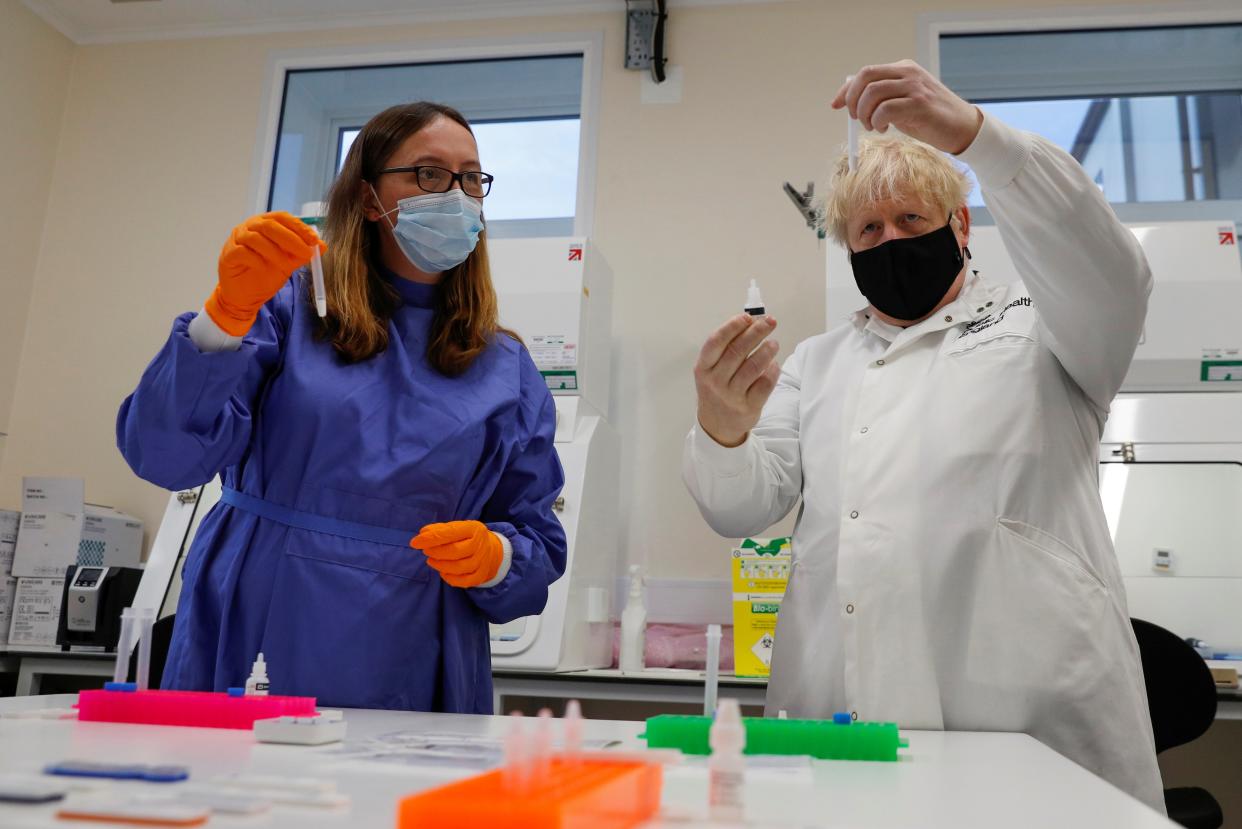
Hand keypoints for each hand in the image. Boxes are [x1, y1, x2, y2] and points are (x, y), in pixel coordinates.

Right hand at [205, 211, 325, 335]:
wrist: (246, 296)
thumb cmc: (265, 275)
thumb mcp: (288, 264)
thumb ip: (302, 254)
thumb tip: (322, 246)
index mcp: (265, 224)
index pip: (282, 218)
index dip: (299, 227)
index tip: (314, 240)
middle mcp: (249, 227)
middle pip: (270, 225)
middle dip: (291, 238)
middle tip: (306, 252)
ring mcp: (236, 240)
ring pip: (256, 237)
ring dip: (275, 252)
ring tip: (286, 266)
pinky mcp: (228, 255)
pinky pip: (242, 252)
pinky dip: (256, 259)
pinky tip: (263, 268)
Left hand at [411, 521, 503, 588]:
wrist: (492, 550)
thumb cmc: (468, 537)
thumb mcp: (457, 527)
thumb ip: (440, 530)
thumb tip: (423, 534)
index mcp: (474, 529)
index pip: (450, 533)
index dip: (431, 538)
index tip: (415, 542)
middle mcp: (480, 545)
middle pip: (454, 551)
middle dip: (435, 552)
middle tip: (425, 551)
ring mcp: (482, 561)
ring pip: (458, 567)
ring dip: (440, 565)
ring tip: (431, 560)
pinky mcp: (481, 575)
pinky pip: (463, 581)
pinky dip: (450, 578)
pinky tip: (442, 571)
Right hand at [694, 314, 779, 447]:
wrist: (716, 426)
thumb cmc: (716, 390)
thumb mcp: (711, 371)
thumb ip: (726, 349)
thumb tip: (751, 322)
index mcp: (703, 368)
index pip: (716, 342)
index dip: (732, 327)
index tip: (747, 317)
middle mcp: (714, 381)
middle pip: (737, 351)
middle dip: (756, 332)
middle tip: (770, 322)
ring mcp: (731, 396)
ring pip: (753, 367)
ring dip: (767, 351)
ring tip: (774, 344)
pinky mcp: (748, 407)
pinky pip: (764, 384)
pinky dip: (773, 371)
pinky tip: (774, 365)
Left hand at [831, 60, 982, 154]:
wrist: (962, 128)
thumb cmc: (930, 118)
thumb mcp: (902, 103)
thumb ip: (881, 98)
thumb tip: (849, 101)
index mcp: (903, 68)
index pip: (865, 73)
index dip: (846, 90)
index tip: (836, 105)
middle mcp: (908, 72)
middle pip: (865, 77)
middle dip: (853, 101)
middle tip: (858, 119)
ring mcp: (914, 86)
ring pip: (873, 92)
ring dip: (865, 114)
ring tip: (873, 126)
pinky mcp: (919, 104)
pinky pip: (885, 109)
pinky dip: (878, 121)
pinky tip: (885, 128)